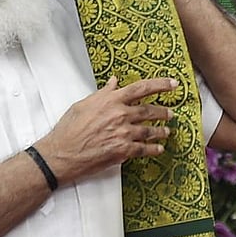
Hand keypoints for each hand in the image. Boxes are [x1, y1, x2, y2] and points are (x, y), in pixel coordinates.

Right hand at [34, 76, 176, 184]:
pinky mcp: (123, 151)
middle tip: (170, 113)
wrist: (62, 153)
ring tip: (166, 131)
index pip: (141, 88)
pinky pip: (144, 149)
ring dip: (160, 131)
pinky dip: (154, 149)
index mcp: (111, 100)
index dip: (160, 85)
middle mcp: (120, 115)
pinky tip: (158, 148)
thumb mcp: (83, 105)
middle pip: (149, 111)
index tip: (173, 84)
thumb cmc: (69, 129)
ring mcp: (123, 133)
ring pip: (150, 131)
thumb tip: (114, 83)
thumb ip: (102, 94)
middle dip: (163, 112)